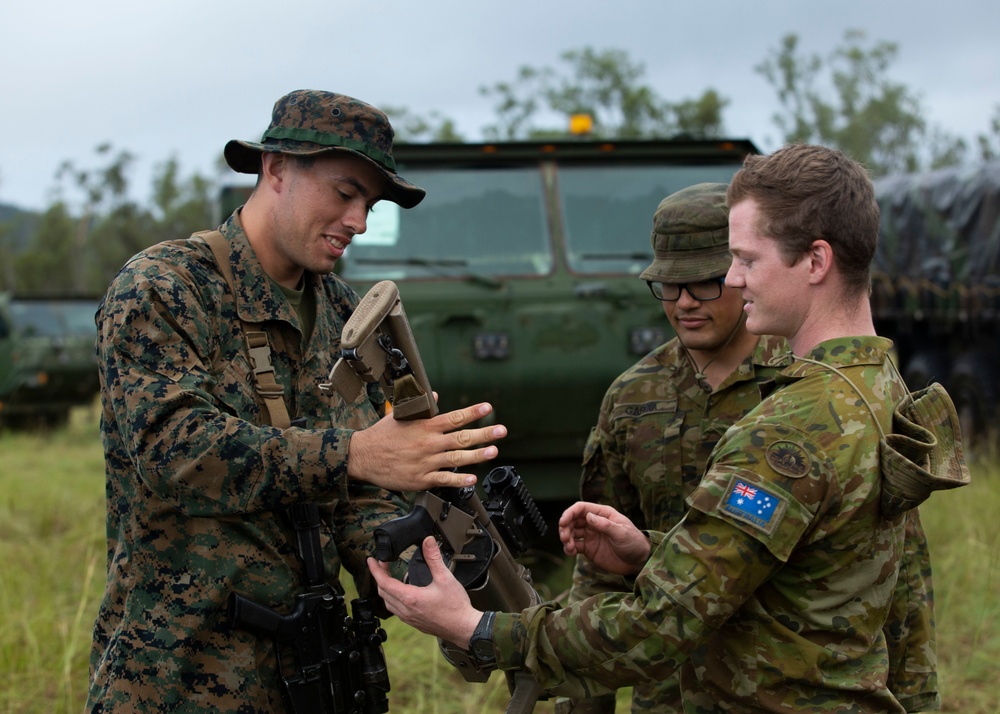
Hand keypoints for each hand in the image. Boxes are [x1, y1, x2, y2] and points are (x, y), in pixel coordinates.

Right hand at [348, 402, 506, 490]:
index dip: (473, 412)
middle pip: (461, 437)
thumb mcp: (400, 416)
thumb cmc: (381, 436)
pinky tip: (472, 478)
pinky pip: (444, 479)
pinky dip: (459, 479)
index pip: (454, 417)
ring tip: (493, 451)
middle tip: (501, 430)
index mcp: (425, 426)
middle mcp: (428, 443)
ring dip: (477, 455)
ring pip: (457, 458)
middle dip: (484, 433)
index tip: (488, 407)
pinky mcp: (421, 479)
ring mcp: (426, 462)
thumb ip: (420, 408)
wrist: (363, 456)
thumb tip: (436, 396)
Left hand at [368, 536, 481, 646]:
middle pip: (383, 592)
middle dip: (379, 576)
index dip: (375, 570)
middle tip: (381, 565)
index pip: (384, 583)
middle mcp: (406, 610)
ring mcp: (409, 618)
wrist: (464, 627)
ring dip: (385, 588)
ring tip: (388, 577)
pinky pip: (396, 610)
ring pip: (388, 603)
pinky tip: (400, 593)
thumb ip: (434, 558)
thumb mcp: (445, 578)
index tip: (371, 560)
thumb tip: (428, 541)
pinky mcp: (414, 622)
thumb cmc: (456, 607)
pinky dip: (392, 598)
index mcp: (410, 598)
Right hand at [558, 502, 649, 575]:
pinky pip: (575, 545)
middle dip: (565, 527)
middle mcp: (594, 523)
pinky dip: (569, 548)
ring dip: (566, 538)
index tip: (563, 522)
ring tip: (569, 547)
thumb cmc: (634, 543)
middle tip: (564, 538)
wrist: (638, 561)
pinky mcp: (589, 548)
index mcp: (602, 514)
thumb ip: (605, 525)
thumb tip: (588, 517)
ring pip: (572, 532)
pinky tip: (570, 552)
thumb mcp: (622, 533)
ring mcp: (591, 535)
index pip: (581, 508)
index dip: (570, 513)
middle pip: (573, 520)